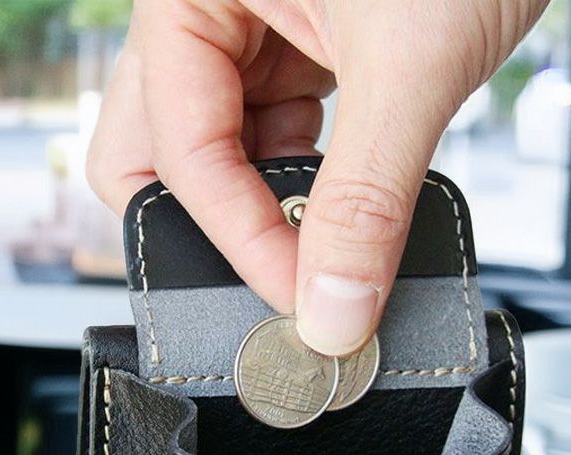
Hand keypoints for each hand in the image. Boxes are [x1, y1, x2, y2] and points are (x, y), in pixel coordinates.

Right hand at [87, 0, 546, 354]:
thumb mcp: (410, 62)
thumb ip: (366, 198)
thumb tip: (333, 308)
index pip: (178, 152)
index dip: (239, 238)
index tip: (300, 298)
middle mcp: (206, 14)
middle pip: (160, 154)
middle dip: (215, 224)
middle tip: (275, 271)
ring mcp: (251, 34)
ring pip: (220, 153)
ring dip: (269, 207)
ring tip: (327, 234)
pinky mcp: (298, 51)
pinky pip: (273, 136)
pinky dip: (305, 181)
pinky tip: (343, 196)